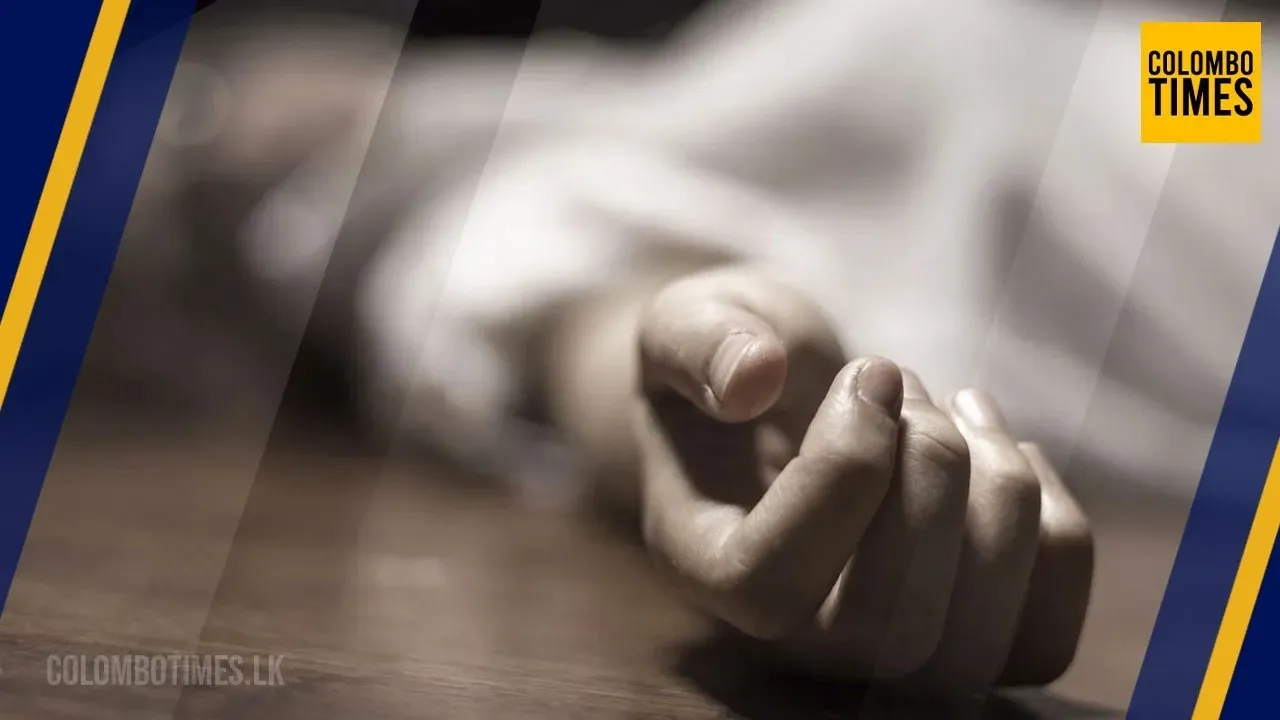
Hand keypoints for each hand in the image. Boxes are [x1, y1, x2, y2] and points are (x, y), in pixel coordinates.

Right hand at [634, 266, 1093, 691]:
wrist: (771, 399)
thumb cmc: (724, 364)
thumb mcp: (686, 325)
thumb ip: (699, 343)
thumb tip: (753, 377)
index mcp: (706, 569)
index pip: (771, 586)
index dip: (842, 477)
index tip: (869, 374)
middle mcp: (790, 641)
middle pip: (891, 633)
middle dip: (932, 475)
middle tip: (906, 383)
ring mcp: (882, 653)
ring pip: (976, 644)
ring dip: (1000, 495)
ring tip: (957, 408)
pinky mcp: (964, 639)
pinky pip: (1042, 639)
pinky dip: (1055, 531)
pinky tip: (1003, 453)